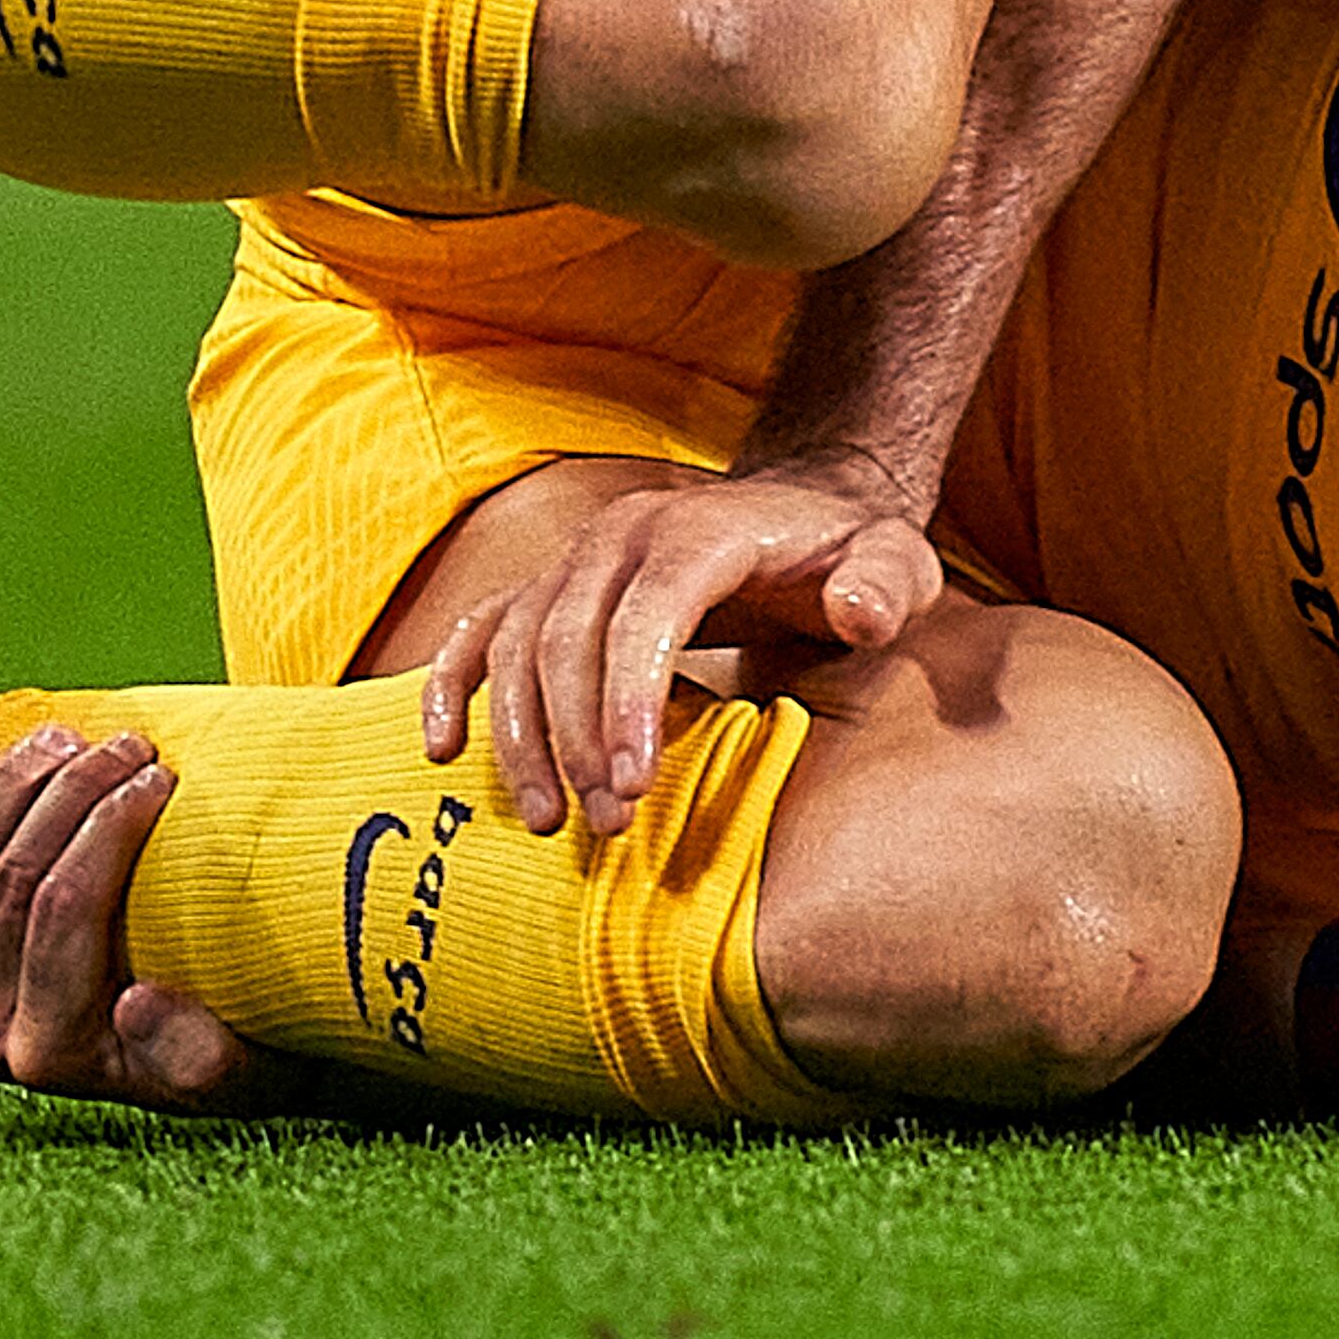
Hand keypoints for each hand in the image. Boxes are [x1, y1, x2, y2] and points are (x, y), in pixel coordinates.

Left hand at [0, 728, 273, 1112]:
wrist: (185, 1066)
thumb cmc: (222, 1050)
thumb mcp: (237, 1068)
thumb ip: (197, 1054)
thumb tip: (136, 1003)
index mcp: (52, 1055)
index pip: (66, 913)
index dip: (108, 828)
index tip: (160, 774)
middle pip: (8, 882)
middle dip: (69, 794)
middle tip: (130, 744)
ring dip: (10, 791)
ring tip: (70, 740)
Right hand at [419, 461, 944, 835]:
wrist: (805, 514)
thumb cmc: (850, 556)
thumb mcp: (897, 563)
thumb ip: (887, 587)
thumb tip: (859, 614)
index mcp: (698, 530)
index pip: (645, 614)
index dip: (629, 697)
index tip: (635, 783)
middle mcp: (621, 534)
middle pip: (567, 635)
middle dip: (576, 737)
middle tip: (604, 825)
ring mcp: (577, 559)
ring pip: (515, 642)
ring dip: (519, 734)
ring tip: (548, 819)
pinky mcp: (551, 587)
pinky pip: (480, 630)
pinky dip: (450, 685)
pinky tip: (441, 751)